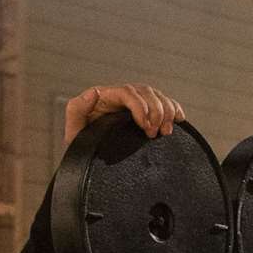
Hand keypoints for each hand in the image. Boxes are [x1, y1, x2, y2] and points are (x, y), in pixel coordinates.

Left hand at [63, 84, 184, 147]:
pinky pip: (164, 103)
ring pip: (157, 96)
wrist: (90, 160)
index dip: (141, 106)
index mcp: (105, 97)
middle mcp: (121, 97)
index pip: (128, 92)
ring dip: (167, 111)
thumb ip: (77, 110)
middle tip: (156, 133)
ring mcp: (135, 104)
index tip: (145, 126)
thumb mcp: (74, 131)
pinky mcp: (146, 113)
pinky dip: (174, 108)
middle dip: (156, 111)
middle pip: (146, 92)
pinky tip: (179, 120)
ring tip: (166, 132)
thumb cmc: (81, 146)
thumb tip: (93, 92)